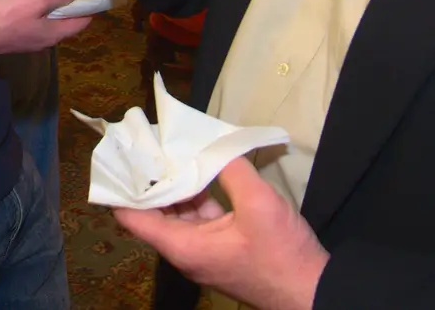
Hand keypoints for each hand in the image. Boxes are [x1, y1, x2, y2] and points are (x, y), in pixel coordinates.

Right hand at [0, 0, 90, 54]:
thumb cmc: (4, 16)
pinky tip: (30, 1)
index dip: (89, 7)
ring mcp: (29, 43)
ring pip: (50, 25)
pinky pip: (35, 25)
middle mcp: (45, 42)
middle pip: (66, 25)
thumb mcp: (34, 0)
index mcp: (54, 35)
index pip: (82, 23)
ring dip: (53, 10)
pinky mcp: (16, 40)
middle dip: (71, 7)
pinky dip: (39, 13)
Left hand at [115, 157, 327, 309]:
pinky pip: (200, 215)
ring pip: (178, 212)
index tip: (121, 157)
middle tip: (148, 143)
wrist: (313, 291)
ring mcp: (204, 249)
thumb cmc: (282, 254)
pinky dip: (198, 193)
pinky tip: (203, 168)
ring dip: (176, 183)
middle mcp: (186, 250)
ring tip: (171, 148)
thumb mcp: (259, 204)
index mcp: (183, 246)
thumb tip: (214, 144)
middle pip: (153, 212)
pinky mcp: (222, 246)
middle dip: (150, 178)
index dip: (122, 188)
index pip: (132, 218)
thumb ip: (232, 170)